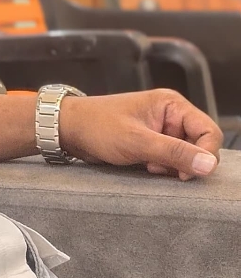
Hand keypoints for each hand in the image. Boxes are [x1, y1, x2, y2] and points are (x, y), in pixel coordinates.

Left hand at [58, 88, 221, 177]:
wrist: (69, 129)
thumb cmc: (98, 127)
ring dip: (173, 166)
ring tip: (150, 166)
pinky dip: (163, 168)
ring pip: (185, 155)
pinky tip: (146, 167)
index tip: (188, 173)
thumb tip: (208, 165)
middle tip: (162, 169)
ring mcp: (161, 129)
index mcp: (172, 104)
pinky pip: (170, 159)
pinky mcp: (152, 142)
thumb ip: (174, 153)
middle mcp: (170, 115)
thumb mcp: (137, 142)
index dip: (205, 154)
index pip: (209, 131)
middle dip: (185, 161)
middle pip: (199, 144)